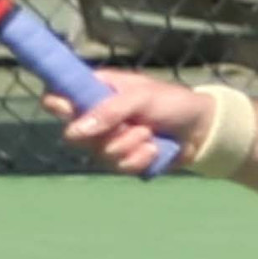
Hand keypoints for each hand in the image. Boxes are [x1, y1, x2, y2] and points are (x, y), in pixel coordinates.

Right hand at [43, 71, 210, 175]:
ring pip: (99, 155)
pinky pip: (118, 168)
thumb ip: (108, 112)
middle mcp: (96, 116)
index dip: (57, 105)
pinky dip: (138, 160)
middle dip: (108, 135)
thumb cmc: (172, 103)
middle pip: (75, 136)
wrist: (200, 130)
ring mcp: (109, 140)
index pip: (59, 97)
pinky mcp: (123, 160)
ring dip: (129, 147)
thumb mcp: (140, 98)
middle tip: (132, 125)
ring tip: (150, 135)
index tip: (68, 110)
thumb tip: (74, 132)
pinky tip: (153, 149)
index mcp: (96, 90)